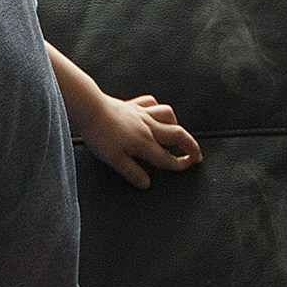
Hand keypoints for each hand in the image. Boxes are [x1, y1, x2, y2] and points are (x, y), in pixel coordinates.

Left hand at [81, 93, 202, 188]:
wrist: (89, 107)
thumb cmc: (99, 133)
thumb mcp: (114, 160)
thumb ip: (132, 172)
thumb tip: (146, 184)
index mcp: (145, 143)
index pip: (167, 158)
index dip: (180, 164)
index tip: (188, 167)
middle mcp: (148, 127)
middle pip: (177, 135)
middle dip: (191, 146)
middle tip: (197, 154)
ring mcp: (142, 113)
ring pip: (168, 115)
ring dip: (177, 125)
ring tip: (178, 134)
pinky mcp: (133, 105)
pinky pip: (152, 103)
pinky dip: (158, 108)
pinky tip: (157, 113)